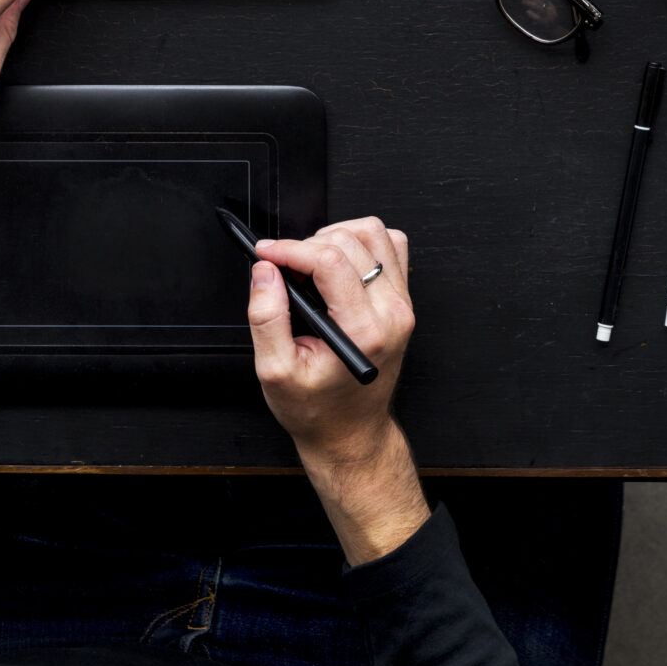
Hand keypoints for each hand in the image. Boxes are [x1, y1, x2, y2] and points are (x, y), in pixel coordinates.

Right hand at [249, 218, 428, 561]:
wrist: (349, 432)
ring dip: (336, 237)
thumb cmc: (317, 408)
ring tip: (309, 265)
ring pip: (374, 234)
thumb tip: (264, 271)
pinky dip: (359, 245)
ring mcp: (402, 305)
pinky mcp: (402, 300)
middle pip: (350, 241)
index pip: (329, 260)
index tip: (266, 253)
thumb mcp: (276, 372)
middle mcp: (391, 313)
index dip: (290, 248)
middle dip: (307, 245)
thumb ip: (266, 317)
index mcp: (363, 330)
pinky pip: (390, 247)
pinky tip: (336, 267)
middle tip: (283, 268)